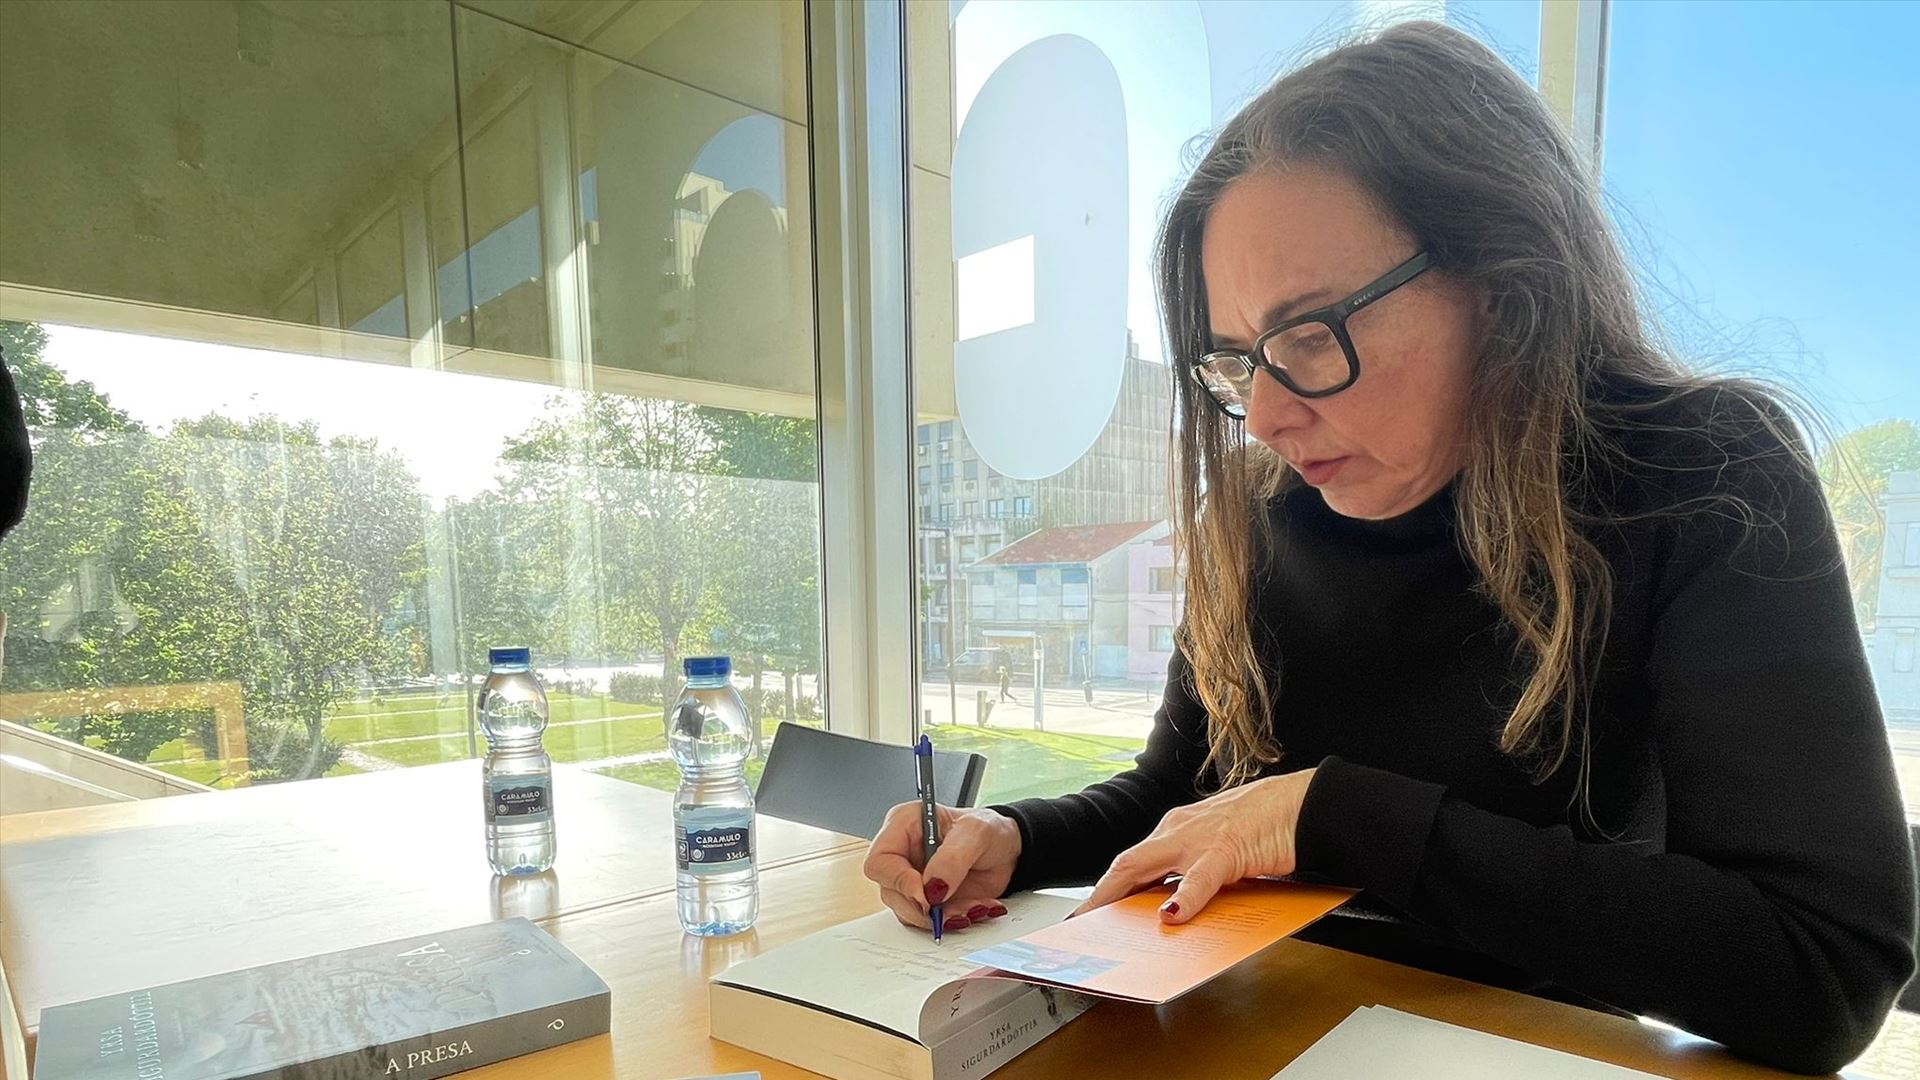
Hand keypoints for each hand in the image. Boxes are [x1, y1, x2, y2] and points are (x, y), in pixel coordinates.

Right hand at [863, 801, 1022, 931]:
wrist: (1008, 851)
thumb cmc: (988, 830)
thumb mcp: (976, 832)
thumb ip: (952, 859)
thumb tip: (932, 889)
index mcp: (904, 826)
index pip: (880, 861)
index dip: (898, 881)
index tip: (925, 895)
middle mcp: (903, 854)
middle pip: (891, 892)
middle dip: (924, 907)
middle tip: (955, 910)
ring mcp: (913, 879)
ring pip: (909, 911)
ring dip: (943, 917)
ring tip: (974, 906)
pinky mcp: (927, 900)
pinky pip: (929, 920)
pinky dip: (953, 920)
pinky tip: (976, 908)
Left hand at [1071, 768, 1317, 923]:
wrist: (1300, 804)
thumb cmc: (1263, 825)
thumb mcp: (1217, 849)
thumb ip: (1192, 874)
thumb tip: (1172, 908)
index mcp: (1175, 829)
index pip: (1131, 862)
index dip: (1107, 888)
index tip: (1090, 912)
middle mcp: (1177, 830)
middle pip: (1125, 864)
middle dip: (1099, 895)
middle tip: (1079, 923)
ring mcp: (1196, 839)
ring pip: (1144, 865)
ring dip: (1119, 895)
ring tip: (1103, 923)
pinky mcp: (1224, 850)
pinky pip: (1198, 879)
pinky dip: (1183, 898)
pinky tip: (1171, 915)